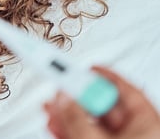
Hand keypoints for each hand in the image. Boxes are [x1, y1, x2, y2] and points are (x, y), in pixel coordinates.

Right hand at [44, 66, 159, 138]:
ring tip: (50, 108)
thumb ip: (77, 117)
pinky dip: (72, 129)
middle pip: (103, 105)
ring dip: (68, 114)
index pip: (125, 89)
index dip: (102, 75)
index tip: (84, 66)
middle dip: (75, 97)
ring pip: (93, 122)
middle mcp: (139, 132)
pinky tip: (56, 124)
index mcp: (149, 124)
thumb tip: (63, 96)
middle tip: (58, 87)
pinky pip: (90, 135)